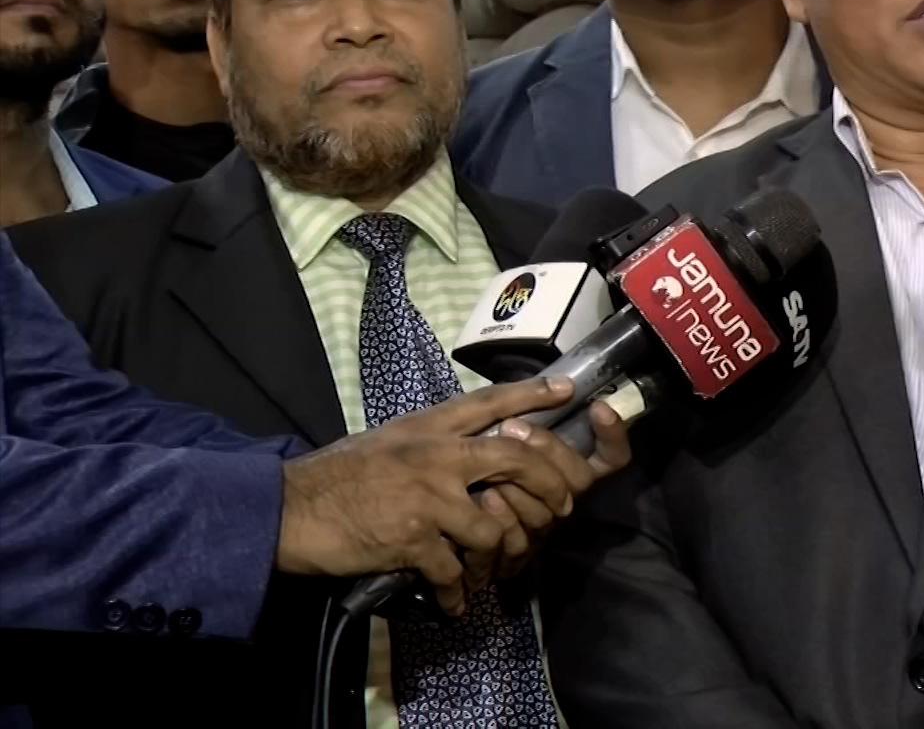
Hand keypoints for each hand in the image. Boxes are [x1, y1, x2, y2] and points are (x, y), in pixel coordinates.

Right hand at [277, 377, 594, 613]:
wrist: (287, 510)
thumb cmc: (337, 475)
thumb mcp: (389, 440)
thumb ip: (432, 440)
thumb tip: (470, 447)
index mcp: (429, 428)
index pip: (490, 401)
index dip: (532, 395)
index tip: (567, 390)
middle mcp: (436, 455)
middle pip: (517, 460)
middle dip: (550, 486)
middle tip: (561, 508)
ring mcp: (428, 497)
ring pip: (494, 528)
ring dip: (498, 557)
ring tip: (489, 570)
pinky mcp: (413, 540)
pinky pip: (454, 571)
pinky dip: (457, 593)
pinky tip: (453, 602)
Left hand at [467, 397, 632, 586]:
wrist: (419, 509)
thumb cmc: (453, 460)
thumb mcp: (484, 424)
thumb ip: (522, 406)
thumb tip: (560, 383)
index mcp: (561, 467)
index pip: (609, 458)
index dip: (613, 436)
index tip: (599, 407)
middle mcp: (558, 499)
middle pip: (580, 479)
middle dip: (551, 450)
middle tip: (514, 426)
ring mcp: (538, 529)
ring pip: (550, 510)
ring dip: (522, 484)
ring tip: (490, 462)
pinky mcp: (512, 557)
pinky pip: (520, 542)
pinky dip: (503, 517)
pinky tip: (483, 499)